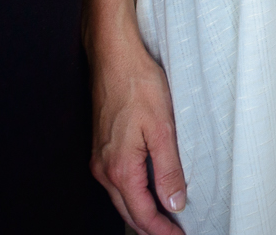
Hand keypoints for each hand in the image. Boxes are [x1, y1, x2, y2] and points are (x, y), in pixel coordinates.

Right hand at [90, 28, 187, 233]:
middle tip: (175, 233)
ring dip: (142, 212)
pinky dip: (133, 194)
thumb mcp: (163, 129)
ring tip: (166, 218)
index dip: (162, 230)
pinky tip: (148, 192)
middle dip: (151, 227)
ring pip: (121, 198)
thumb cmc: (137, 85)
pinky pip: (118, 182)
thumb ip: (168, 170)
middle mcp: (104, 168)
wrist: (114, 58)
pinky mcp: (102, 148)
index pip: (142, 213)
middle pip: (129, 211)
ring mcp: (100, 159)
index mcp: (119, 168)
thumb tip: (174, 203)